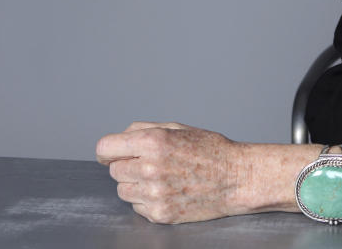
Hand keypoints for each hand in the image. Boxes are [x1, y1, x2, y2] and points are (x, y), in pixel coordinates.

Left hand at [96, 121, 246, 223]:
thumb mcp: (178, 128)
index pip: (105, 148)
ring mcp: (154, 193)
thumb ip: (143, 129)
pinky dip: (148, 200)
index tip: (112, 154)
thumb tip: (117, 140)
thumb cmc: (210, 150)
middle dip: (129, 165)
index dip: (108, 150)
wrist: (236, 178)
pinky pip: (137, 206)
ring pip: (123, 190)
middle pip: (115, 170)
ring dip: (136, 184)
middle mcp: (150, 167)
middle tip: (152, 163)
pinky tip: (169, 191)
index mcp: (153, 141)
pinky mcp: (159, 214)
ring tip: (162, 178)